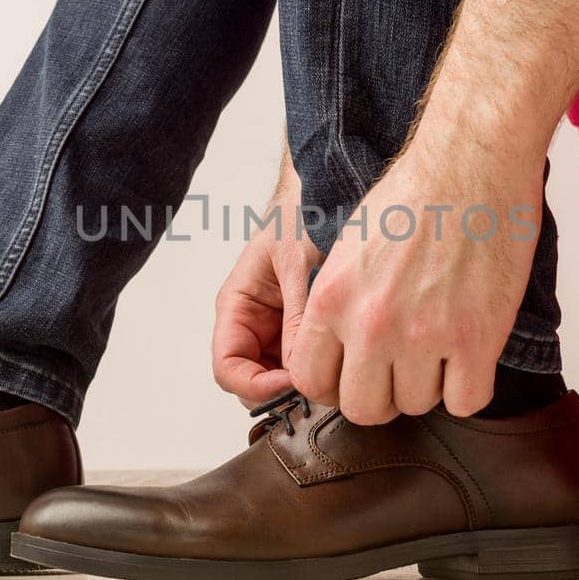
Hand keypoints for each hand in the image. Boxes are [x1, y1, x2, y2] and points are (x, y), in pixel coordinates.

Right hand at [211, 148, 323, 407]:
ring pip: (284, 380)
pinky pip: (311, 363)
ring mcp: (282, 330)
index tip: (294, 382)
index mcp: (238, 306)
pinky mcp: (310, 329)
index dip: (256, 386)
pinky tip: (349, 360)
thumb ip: (298, 313)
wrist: (331, 187)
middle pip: (255, 383)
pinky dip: (326, 370)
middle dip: (283, 392)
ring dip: (307, 384)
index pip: (229, 369)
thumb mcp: (298, 261)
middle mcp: (256, 324)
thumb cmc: (303, 212)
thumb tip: (303, 366)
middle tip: (321, 385)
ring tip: (339, 373)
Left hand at [288, 0, 578, 423]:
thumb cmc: (414, 191)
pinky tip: (469, 358)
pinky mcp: (477, 338)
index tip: (354, 375)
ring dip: (428, 386)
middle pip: (365, 408)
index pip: (312, 383)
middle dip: (381, 395)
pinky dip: (468, 387)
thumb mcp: (347, 246)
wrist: (471, 160)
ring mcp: (425, 336)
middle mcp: (371, 325)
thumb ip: (335, 305)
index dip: (335, 386)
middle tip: (398, 370)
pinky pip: (466, 400)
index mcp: (331, 300)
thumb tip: (338, 352)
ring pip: (417, 406)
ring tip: (438, 350)